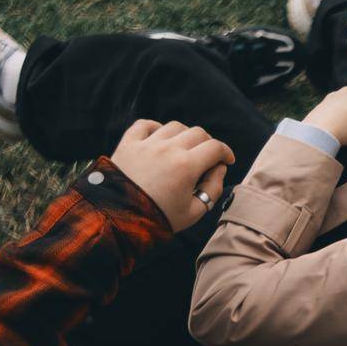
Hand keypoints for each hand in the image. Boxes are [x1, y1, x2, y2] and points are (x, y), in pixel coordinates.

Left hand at [110, 120, 234, 232]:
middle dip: (208, 144)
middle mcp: (168, 149)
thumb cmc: (159, 218)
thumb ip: (213, 189)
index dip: (226, 152)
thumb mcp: (194, 212)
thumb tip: (220, 169)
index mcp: (187, 166)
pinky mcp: (128, 145)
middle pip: (198, 133)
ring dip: (185, 135)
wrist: (119, 220)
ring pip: (174, 126)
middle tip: (208, 157)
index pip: (216, 147)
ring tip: (185, 149)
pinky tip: (160, 138)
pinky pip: (144, 125)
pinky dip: (156, 128)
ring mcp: (147, 144)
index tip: (227, 160)